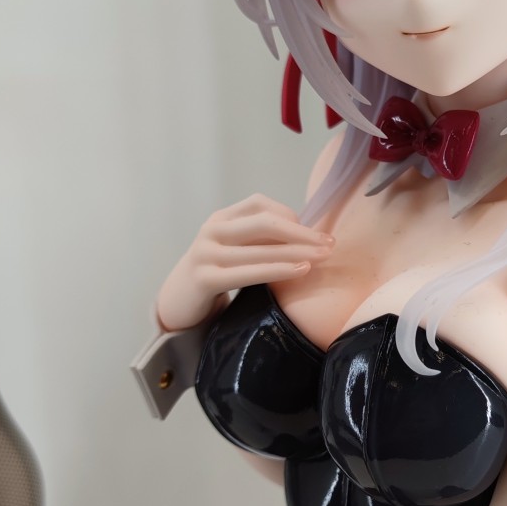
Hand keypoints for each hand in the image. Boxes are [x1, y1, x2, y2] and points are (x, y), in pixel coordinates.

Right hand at [155, 193, 334, 330]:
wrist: (176, 302)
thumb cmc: (215, 273)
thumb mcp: (233, 249)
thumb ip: (259, 240)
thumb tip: (307, 235)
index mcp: (221, 218)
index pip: (260, 204)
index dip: (289, 214)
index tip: (311, 232)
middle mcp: (212, 230)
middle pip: (264, 223)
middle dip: (301, 233)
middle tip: (329, 243)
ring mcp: (206, 253)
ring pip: (260, 250)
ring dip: (297, 252)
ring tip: (323, 257)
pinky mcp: (205, 279)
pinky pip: (249, 273)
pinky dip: (279, 269)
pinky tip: (301, 270)